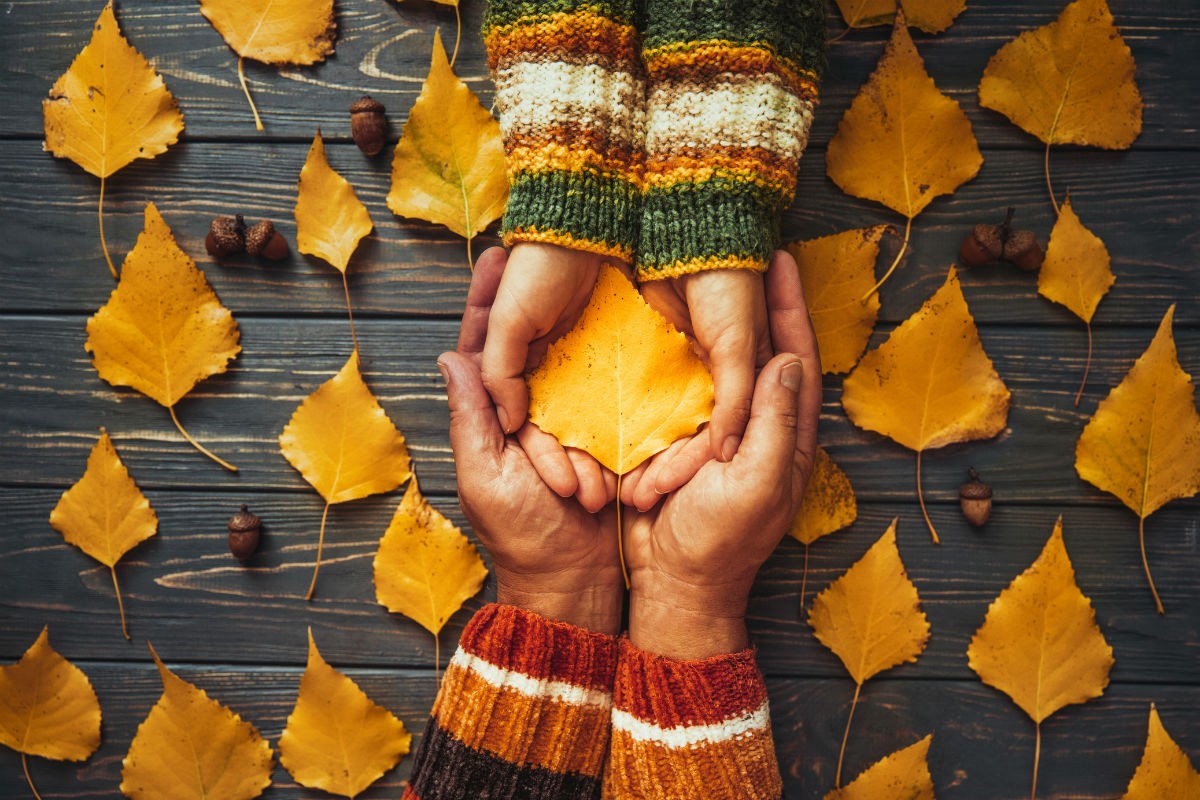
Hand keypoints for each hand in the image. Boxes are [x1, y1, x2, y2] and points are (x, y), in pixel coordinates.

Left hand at [443, 248, 622, 632]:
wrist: (576, 587)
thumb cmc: (524, 538)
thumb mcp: (488, 477)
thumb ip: (471, 419)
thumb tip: (448, 356)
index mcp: (488, 420)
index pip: (482, 348)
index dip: (486, 300)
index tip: (496, 253)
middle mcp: (524, 413)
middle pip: (525, 342)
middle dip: (528, 293)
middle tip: (541, 243)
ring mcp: (564, 424)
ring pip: (565, 363)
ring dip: (571, 323)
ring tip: (581, 268)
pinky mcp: (601, 438)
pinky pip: (603, 394)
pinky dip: (608, 363)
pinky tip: (621, 319)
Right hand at [623, 251, 820, 657]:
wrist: (674, 585)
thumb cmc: (719, 543)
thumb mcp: (755, 483)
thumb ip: (776, 424)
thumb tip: (789, 360)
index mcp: (788, 436)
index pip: (797, 358)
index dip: (791, 309)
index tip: (781, 261)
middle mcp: (761, 428)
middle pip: (766, 351)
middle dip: (761, 302)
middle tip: (749, 253)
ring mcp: (724, 434)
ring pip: (729, 366)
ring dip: (724, 322)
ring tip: (710, 277)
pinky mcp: (687, 441)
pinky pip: (691, 388)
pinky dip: (688, 356)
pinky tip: (673, 326)